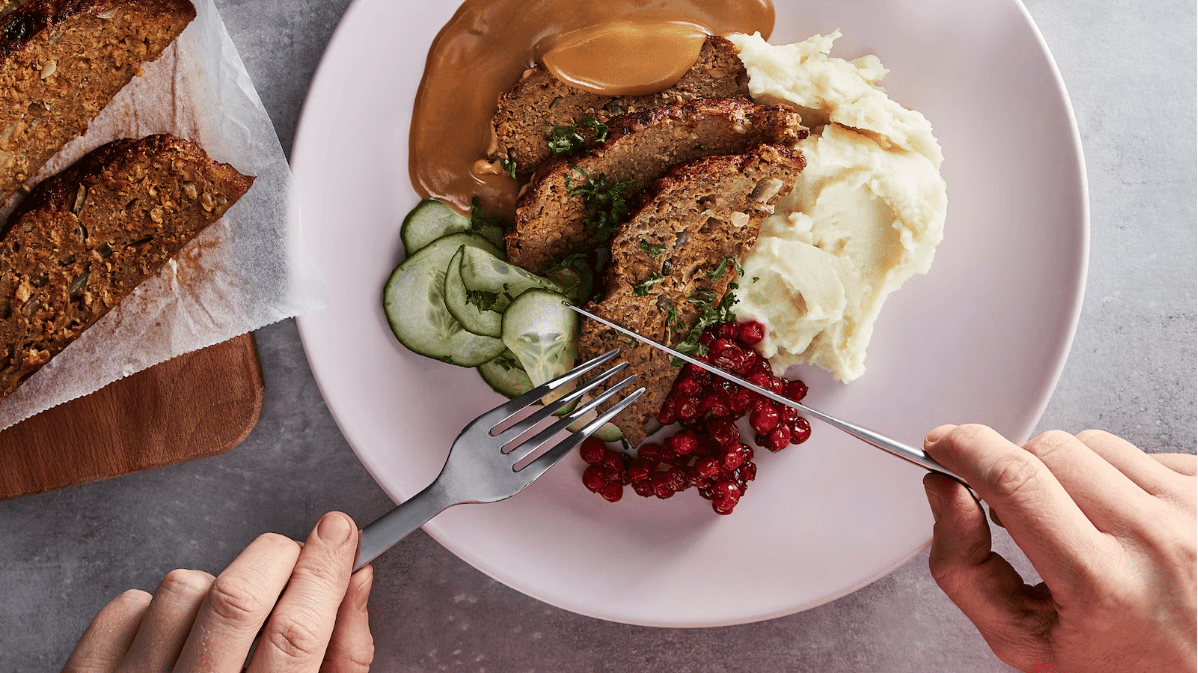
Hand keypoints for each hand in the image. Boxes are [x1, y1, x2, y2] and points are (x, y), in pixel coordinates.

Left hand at [63, 511, 374, 672]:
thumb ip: (343, 654)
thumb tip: (353, 578)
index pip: (295, 633)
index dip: (324, 570)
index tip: (340, 534)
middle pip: (236, 598)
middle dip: (278, 556)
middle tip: (292, 557)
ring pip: (183, 588)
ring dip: (215, 588)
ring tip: (222, 628)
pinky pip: (129, 604)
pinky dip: (159, 610)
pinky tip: (175, 642)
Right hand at [922, 424, 1195, 672]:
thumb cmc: (1117, 663)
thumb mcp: (1023, 640)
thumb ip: (964, 568)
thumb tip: (944, 489)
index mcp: (1103, 585)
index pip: (1016, 480)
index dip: (966, 448)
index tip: (942, 444)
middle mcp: (1158, 542)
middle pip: (1050, 450)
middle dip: (1013, 468)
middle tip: (1010, 507)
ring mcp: (1194, 513)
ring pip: (1094, 443)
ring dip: (1067, 473)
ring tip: (1078, 525)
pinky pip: (1141, 453)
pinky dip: (1116, 480)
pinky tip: (1121, 524)